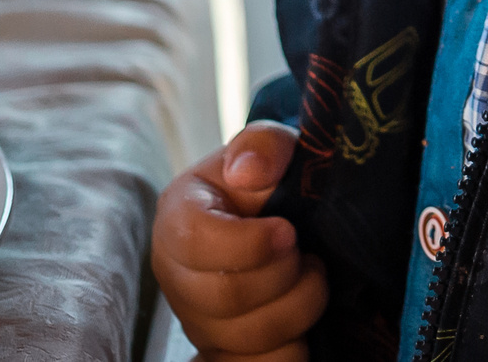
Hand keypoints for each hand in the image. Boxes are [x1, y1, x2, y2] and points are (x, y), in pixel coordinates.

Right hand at [150, 122, 324, 360]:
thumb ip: (263, 146)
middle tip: (306, 254)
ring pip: (246, 340)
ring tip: (310, 278)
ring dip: (298, 310)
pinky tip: (304, 321)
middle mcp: (177, 277)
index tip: (288, 231)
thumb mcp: (268, 150)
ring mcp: (198, 322)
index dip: (249, 243)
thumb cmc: (268, 182)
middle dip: (282, 275)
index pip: (194, 243)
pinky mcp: (222, 354)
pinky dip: (291, 350)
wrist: (279, 217)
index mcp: (177, 220)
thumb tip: (249, 171)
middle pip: (223, 298)